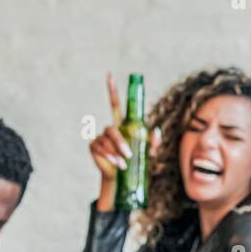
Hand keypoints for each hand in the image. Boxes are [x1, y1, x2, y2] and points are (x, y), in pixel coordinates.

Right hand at [91, 72, 160, 202]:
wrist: (122, 177)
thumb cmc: (135, 162)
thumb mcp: (148, 152)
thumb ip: (154, 141)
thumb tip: (156, 130)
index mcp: (121, 125)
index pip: (115, 104)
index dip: (112, 90)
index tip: (109, 75)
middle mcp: (109, 129)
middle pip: (111, 129)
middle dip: (119, 142)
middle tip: (129, 155)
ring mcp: (100, 137)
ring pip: (106, 141)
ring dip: (116, 152)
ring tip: (124, 164)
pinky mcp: (94, 147)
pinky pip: (100, 148)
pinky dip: (109, 156)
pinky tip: (116, 163)